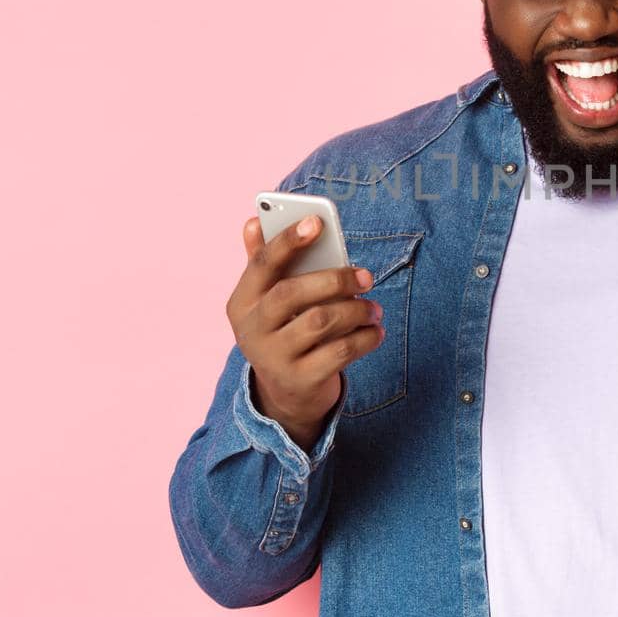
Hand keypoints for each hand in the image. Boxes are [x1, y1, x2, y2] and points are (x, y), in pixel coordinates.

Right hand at [225, 214, 384, 449]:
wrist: (286, 395)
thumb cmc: (282, 331)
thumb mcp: (268, 302)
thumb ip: (264, 262)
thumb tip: (253, 221)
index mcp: (242, 302)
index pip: (262, 264)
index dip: (287, 240)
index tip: (317, 222)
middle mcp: (251, 330)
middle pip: (291, 293)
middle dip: (334, 279)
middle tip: (367, 276)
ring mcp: (273, 358)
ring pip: (320, 322)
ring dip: (356, 309)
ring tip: (374, 308)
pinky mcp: (300, 380)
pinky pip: (340, 352)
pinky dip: (365, 338)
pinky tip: (375, 331)